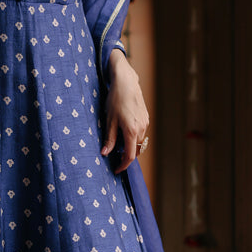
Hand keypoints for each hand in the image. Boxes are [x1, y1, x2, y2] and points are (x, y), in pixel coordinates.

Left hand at [101, 50, 148, 174]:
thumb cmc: (116, 99)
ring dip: (130, 146)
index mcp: (131, 131)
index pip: (130, 156)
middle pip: (136, 150)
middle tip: (114, 157)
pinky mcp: (146, 117)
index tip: (116, 170)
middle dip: (126, 156)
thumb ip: (109, 138)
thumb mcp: (109, 120)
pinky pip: (142, 133)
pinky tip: (124, 131)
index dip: (123, 165)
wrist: (126, 81)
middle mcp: (142, 128)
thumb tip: (105, 153)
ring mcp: (146, 122)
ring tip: (117, 143)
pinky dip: (134, 137)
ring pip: (139, 142)